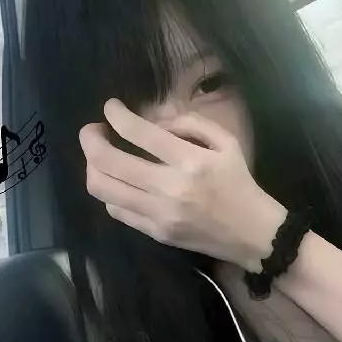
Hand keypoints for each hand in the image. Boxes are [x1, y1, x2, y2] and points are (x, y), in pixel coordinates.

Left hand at [79, 98, 286, 271]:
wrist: (252, 233)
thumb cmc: (239, 183)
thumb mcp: (227, 141)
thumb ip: (190, 122)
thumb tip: (152, 119)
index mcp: (190, 161)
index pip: (138, 132)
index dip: (116, 114)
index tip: (111, 108)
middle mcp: (169, 188)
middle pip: (107, 162)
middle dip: (90, 139)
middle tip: (92, 131)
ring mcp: (159, 215)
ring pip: (103, 189)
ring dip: (92, 167)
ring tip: (100, 157)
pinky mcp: (155, 233)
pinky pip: (116, 211)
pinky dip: (110, 192)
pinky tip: (120, 182)